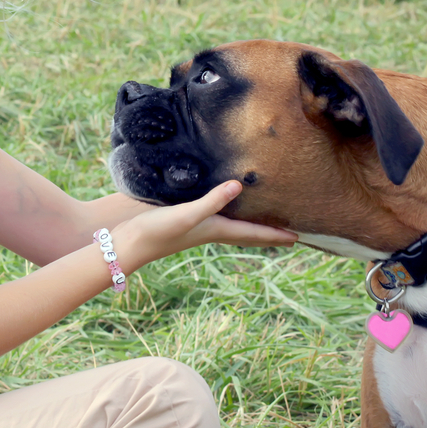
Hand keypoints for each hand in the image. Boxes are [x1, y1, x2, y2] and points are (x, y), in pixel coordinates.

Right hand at [111, 181, 296, 271]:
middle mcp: (211, 229)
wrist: (127, 241)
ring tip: (264, 217)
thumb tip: (239, 186)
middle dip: (268, 234)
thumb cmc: (157, 231)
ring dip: (250, 224)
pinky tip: (222, 201)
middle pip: (247, 234)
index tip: (299, 238)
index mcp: (216, 230)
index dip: (276, 235)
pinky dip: (226, 210)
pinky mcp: (184, 216)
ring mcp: (197, 224)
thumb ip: (212, 201)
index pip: (253, 234)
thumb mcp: (187, 215)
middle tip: (290, 233)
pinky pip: (215, 214)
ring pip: (233, 225)